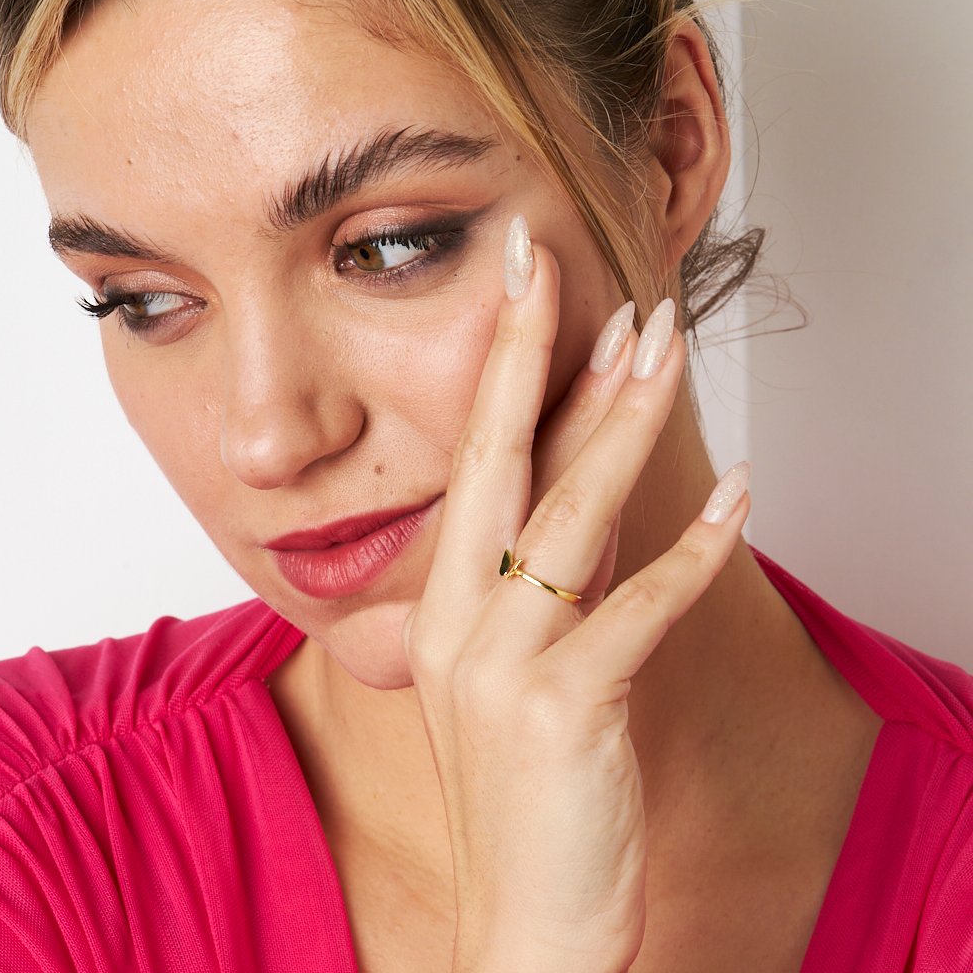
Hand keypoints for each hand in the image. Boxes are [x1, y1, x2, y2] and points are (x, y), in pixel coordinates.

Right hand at [401, 220, 749, 972]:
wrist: (518, 922)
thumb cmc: (519, 790)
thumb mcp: (516, 666)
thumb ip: (550, 574)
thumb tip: (597, 489)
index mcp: (441, 603)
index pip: (476, 460)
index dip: (503, 369)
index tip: (527, 288)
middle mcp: (456, 620)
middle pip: (499, 464)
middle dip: (535, 359)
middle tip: (570, 273)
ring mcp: (502, 667)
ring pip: (569, 522)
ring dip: (621, 430)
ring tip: (663, 351)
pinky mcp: (563, 715)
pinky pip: (637, 615)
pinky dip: (691, 555)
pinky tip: (739, 501)